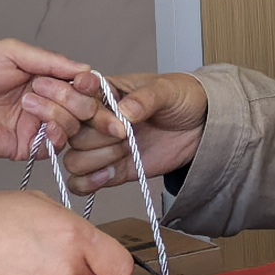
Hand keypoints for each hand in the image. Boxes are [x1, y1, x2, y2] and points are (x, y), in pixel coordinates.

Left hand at [0, 39, 99, 164]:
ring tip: (28, 101)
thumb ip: (50, 60)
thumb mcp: (11, 52)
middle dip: (71, 97)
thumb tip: (86, 69)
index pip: (83, 84)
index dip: (89, 84)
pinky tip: (41, 124)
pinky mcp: (28, 146)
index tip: (83, 81)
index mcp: (45, 76)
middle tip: (43, 87)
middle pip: (84, 106)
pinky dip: (57, 134)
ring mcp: (38, 124)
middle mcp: (47, 101)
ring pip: (73, 125)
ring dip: (58, 111)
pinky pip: (56, 146)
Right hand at [31, 69, 205, 192]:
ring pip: (73, 160)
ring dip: (96, 161)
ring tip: (125, 151)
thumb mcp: (167, 91)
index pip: (76, 101)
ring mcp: (102, 147)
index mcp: (104, 92)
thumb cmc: (181, 98)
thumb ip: (145, 99)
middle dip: (99, 140)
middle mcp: (97, 120)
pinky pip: (81, 182)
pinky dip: (89, 183)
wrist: (202, 126)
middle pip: (72, 135)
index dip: (90, 113)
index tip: (116, 119)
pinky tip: (110, 174)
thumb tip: (124, 111)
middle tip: (126, 135)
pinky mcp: (111, 169)